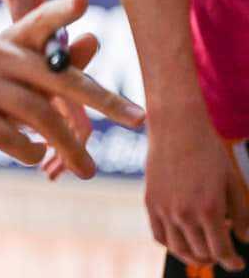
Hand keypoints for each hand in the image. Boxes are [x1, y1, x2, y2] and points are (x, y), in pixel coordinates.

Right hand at [0, 0, 145, 181]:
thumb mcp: (23, 82)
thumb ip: (58, 64)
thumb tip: (92, 37)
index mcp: (9, 41)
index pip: (38, 22)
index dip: (60, 11)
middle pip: (55, 77)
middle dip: (102, 100)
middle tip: (138, 119)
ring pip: (37, 114)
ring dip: (69, 146)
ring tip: (89, 170)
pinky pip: (12, 138)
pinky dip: (30, 152)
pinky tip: (35, 156)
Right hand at [145, 112, 248, 272]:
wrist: (176, 127)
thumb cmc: (208, 150)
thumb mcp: (232, 182)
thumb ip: (241, 214)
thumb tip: (243, 238)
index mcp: (209, 209)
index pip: (221, 251)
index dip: (232, 262)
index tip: (238, 263)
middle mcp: (184, 213)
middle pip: (201, 252)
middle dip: (216, 257)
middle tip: (224, 251)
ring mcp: (164, 209)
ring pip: (179, 249)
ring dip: (193, 255)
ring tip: (203, 251)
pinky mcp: (150, 202)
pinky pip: (159, 235)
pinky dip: (171, 244)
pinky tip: (182, 239)